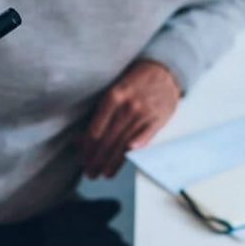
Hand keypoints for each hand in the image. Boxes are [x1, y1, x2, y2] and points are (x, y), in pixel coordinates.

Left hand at [79, 59, 181, 177]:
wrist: (163, 71)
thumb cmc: (134, 82)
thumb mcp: (113, 90)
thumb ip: (100, 113)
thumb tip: (81, 139)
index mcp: (113, 97)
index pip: (96, 130)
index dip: (87, 149)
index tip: (82, 159)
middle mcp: (127, 107)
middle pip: (108, 141)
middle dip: (97, 160)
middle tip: (90, 173)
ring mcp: (143, 114)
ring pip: (124, 144)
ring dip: (113, 162)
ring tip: (104, 174)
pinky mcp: (157, 120)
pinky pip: (145, 138)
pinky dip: (135, 149)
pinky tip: (128, 160)